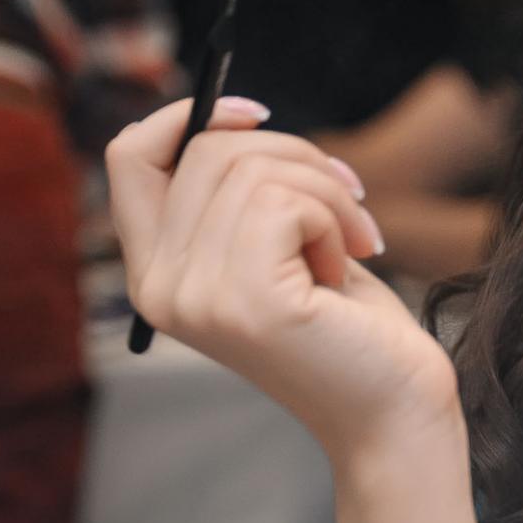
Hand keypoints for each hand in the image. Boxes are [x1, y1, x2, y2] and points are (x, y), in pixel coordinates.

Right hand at [106, 97, 460, 466]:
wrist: (394, 408)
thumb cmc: (346, 325)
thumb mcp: (277, 244)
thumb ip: (235, 192)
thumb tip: (226, 113)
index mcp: (153, 273)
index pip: (128, 157)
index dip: (188, 116)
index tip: (256, 116)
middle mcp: (157, 288)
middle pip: (207, 151)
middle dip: (295, 157)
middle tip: (349, 201)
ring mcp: (196, 297)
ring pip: (254, 170)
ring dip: (324, 193)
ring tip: (351, 246)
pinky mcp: (246, 301)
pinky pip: (285, 202)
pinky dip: (332, 220)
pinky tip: (344, 269)